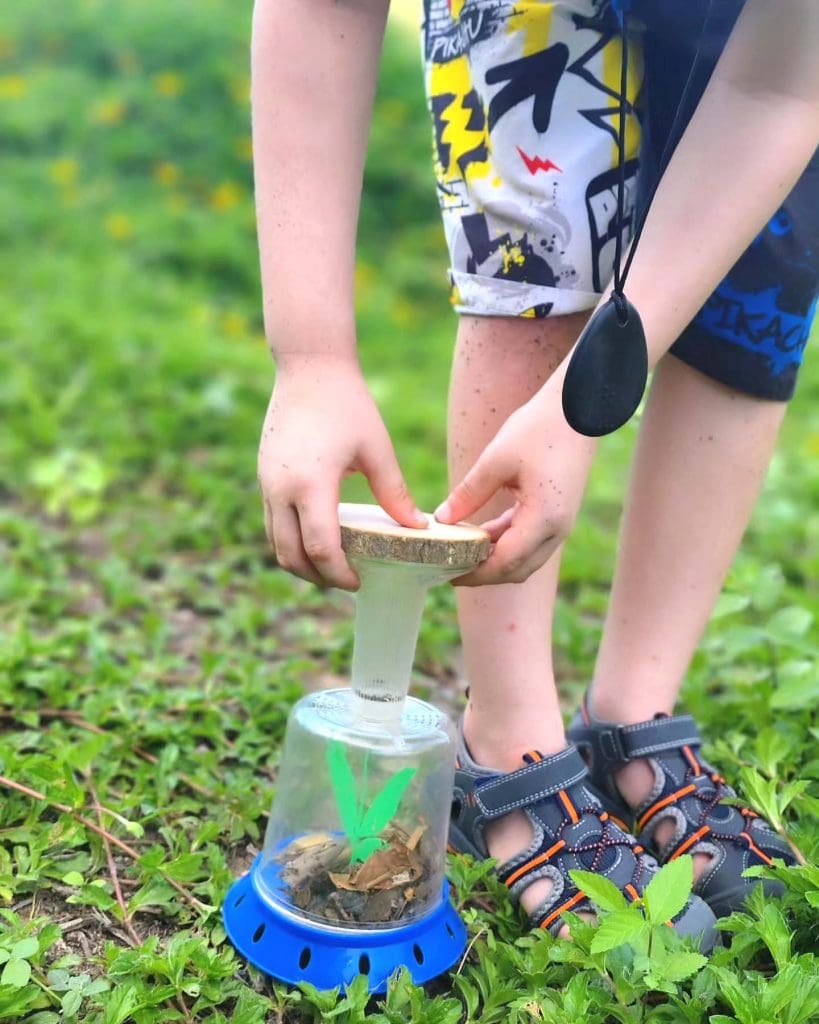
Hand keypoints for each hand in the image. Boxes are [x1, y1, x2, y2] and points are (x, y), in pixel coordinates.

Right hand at [258, 355, 426, 589]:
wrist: (308, 368)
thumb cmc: (348, 404)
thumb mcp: (377, 449)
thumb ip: (394, 493)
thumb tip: (418, 528)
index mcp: (310, 485)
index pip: (320, 548)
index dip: (339, 574)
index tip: (359, 582)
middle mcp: (280, 490)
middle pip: (291, 556)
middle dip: (318, 578)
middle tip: (347, 582)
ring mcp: (266, 484)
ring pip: (276, 543)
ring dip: (301, 563)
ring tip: (333, 566)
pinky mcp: (263, 477)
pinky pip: (273, 524)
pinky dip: (292, 541)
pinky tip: (319, 538)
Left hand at [434, 375, 596, 585]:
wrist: (581, 407)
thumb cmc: (540, 428)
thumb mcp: (497, 459)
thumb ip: (469, 493)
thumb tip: (442, 520)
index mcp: (544, 518)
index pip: (504, 563)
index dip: (474, 573)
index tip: (446, 573)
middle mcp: (557, 529)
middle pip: (516, 569)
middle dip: (482, 574)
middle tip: (447, 568)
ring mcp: (560, 523)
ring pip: (523, 558)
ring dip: (493, 559)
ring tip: (458, 553)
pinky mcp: (557, 513)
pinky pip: (528, 540)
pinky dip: (504, 542)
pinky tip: (478, 534)